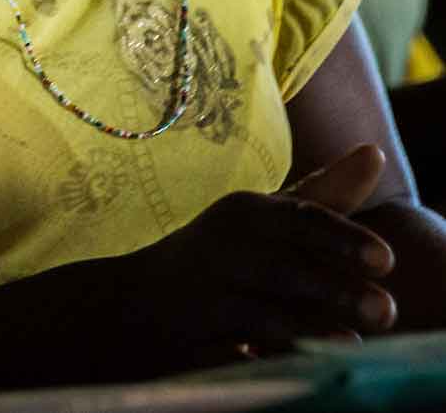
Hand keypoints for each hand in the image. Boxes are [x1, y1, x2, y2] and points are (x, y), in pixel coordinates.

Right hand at [98, 145, 397, 370]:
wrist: (132, 299)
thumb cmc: (223, 257)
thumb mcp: (266, 218)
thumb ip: (324, 196)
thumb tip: (376, 154)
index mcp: (247, 216)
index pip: (301, 219)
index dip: (342, 239)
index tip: (385, 260)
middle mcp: (223, 251)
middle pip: (283, 268)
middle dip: (332, 288)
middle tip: (384, 309)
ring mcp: (201, 297)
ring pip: (256, 312)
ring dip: (302, 327)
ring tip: (350, 342)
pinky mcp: (186, 340)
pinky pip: (218, 352)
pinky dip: (241, 358)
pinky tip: (268, 362)